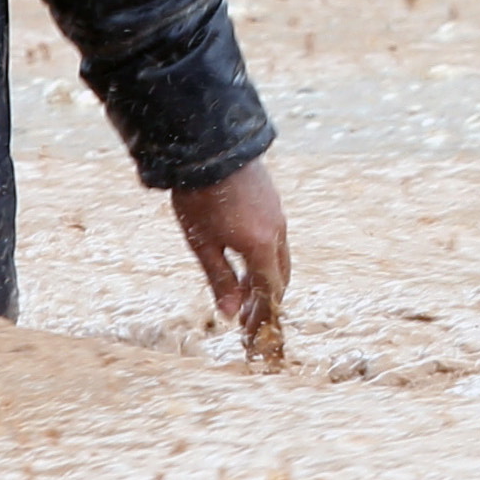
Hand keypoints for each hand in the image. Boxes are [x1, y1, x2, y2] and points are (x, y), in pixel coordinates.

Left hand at [171, 158, 288, 358]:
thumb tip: (230, 314)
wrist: (208, 147)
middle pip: (280, 277)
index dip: (261, 315)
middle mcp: (276, 232)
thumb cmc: (199, 198)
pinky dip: (265, 257)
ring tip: (245, 291)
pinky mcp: (271, 200)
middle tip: (247, 317)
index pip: (270, 293)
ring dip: (266, 278)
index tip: (249, 332)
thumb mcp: (203, 244)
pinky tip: (247, 257)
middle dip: (266, 300)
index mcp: (261, 248)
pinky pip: (276, 238)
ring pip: (279, 256)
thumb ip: (220, 279)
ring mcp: (277, 214)